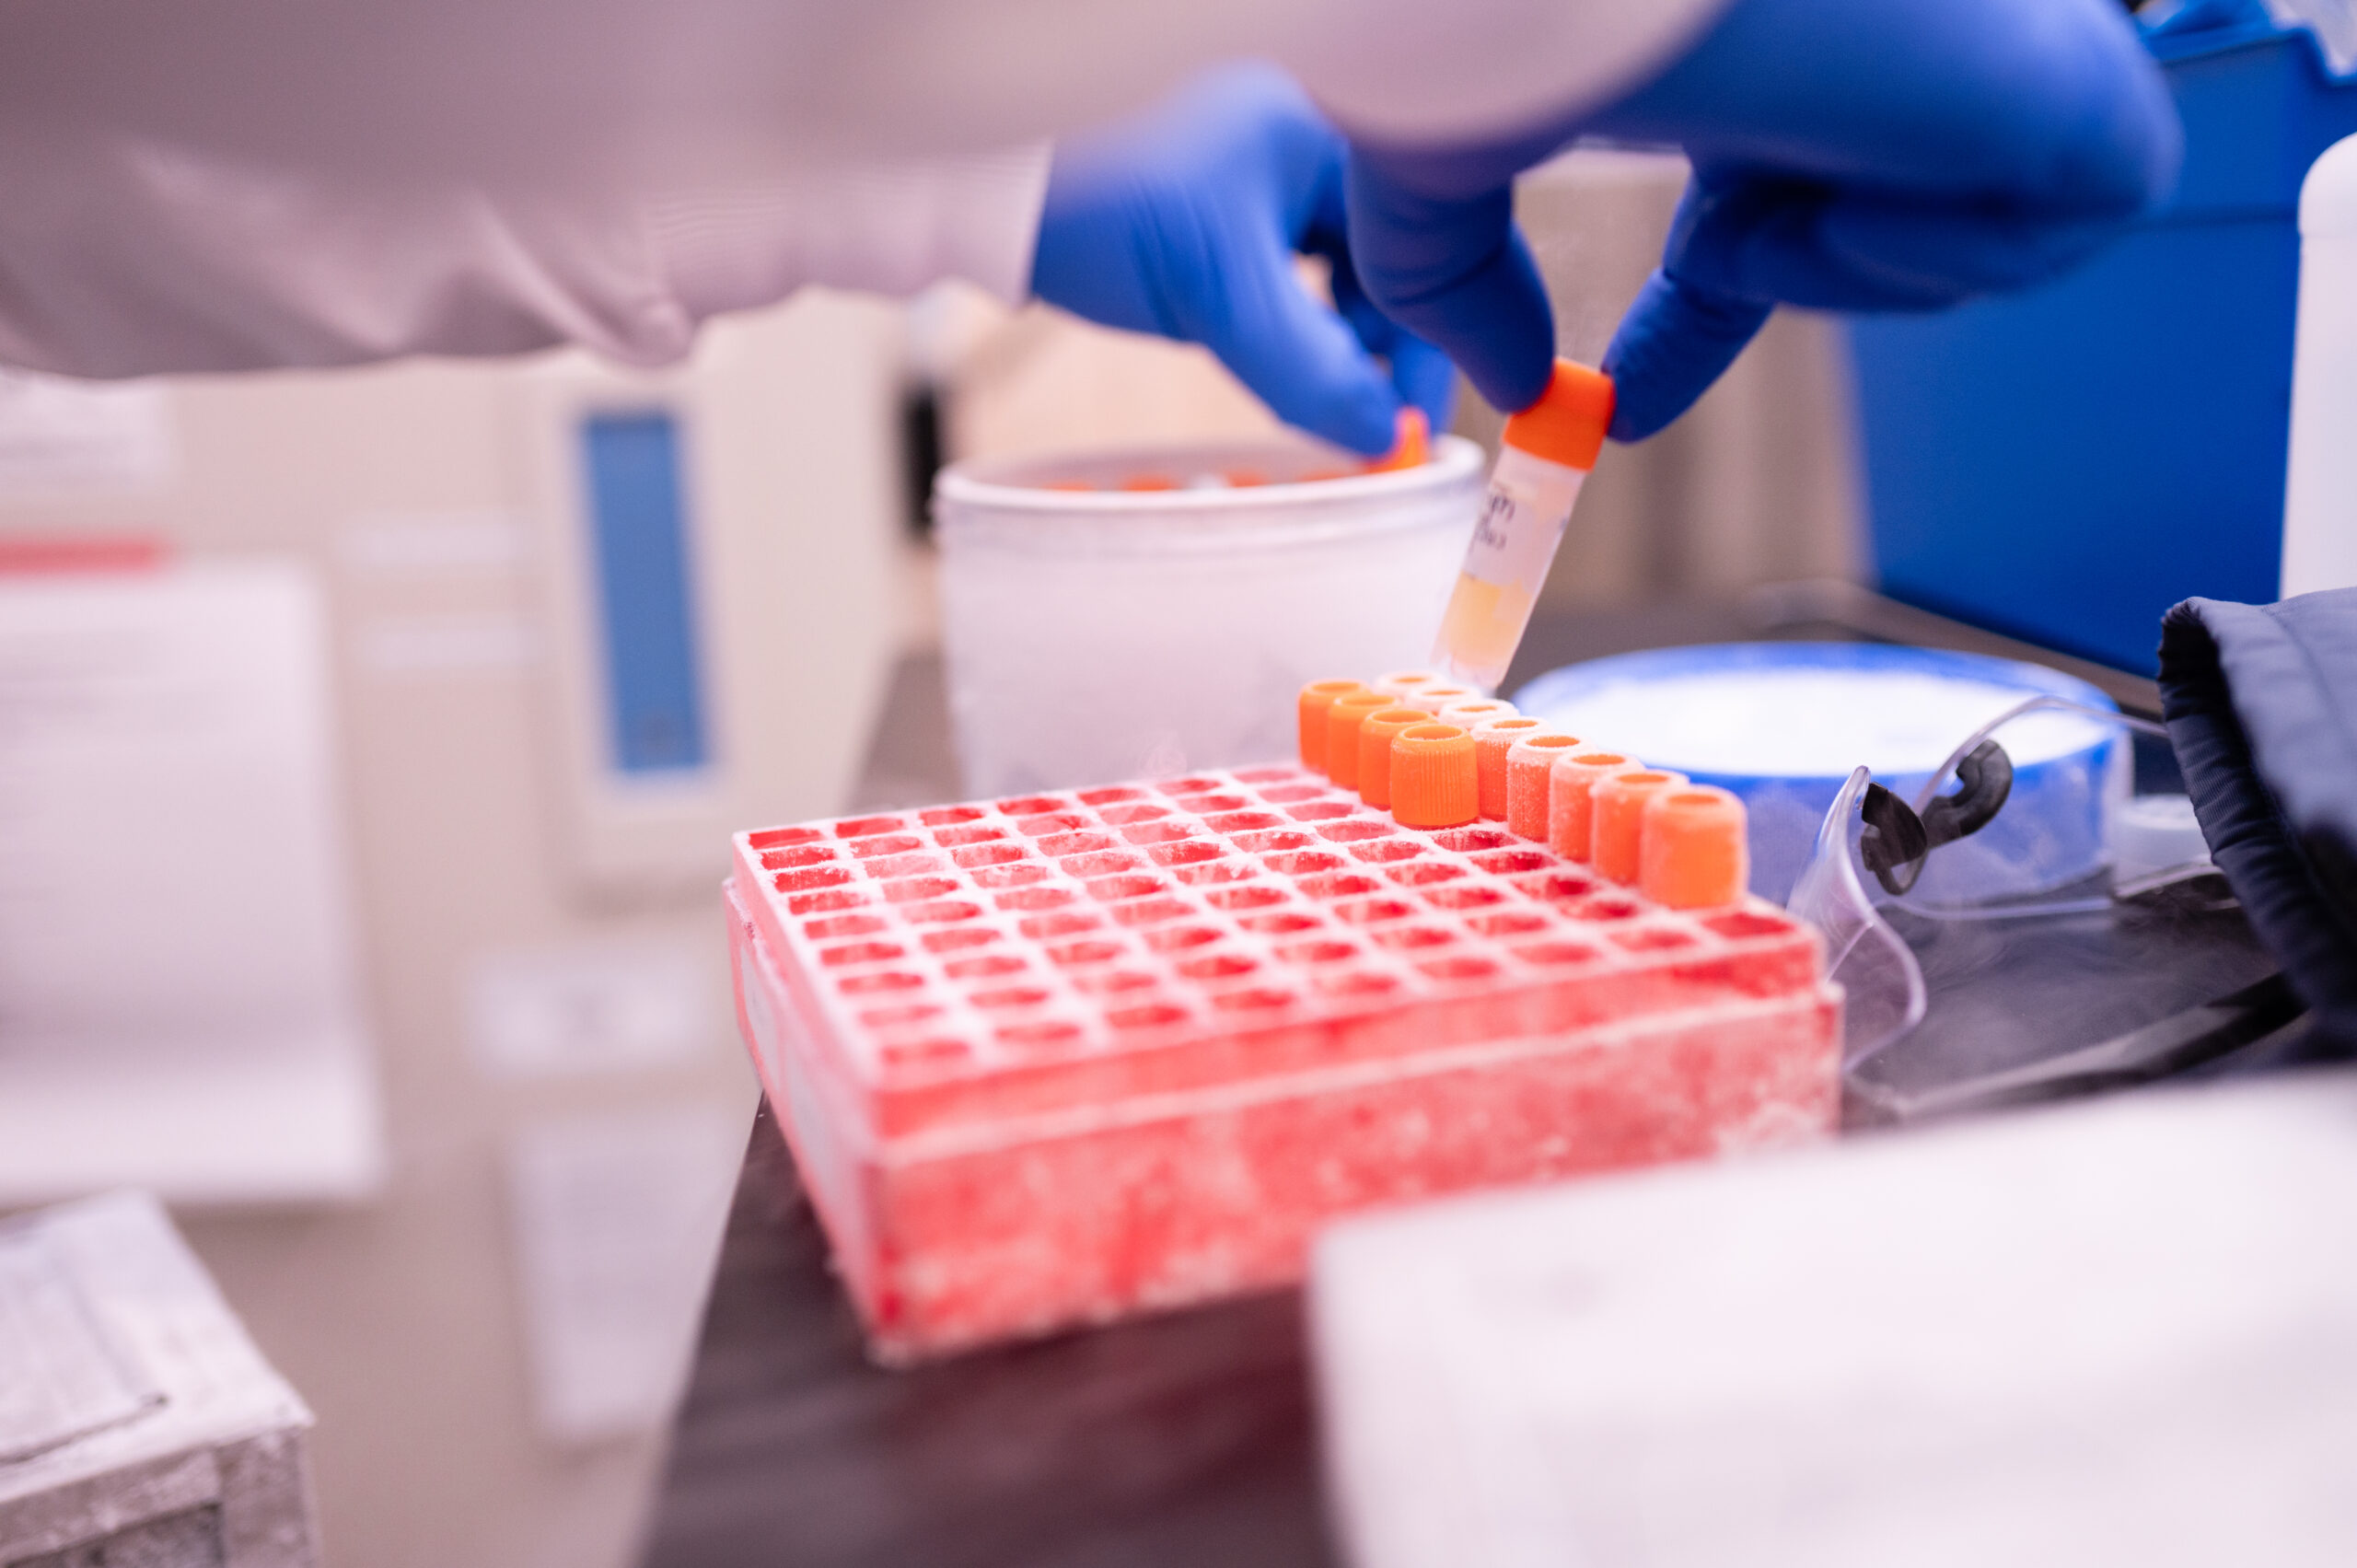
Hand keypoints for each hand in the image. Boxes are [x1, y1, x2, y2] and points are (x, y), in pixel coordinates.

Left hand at [1031, 63, 1454, 455]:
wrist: (993, 192)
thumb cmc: (1098, 210)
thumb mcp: (1220, 301)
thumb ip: (1312, 373)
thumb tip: (1385, 438)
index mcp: (1332, 125)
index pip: (1421, 240)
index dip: (1433, 338)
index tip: (1423, 420)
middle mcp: (1312, 131)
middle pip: (1391, 257)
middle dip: (1389, 348)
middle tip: (1383, 430)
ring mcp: (1271, 160)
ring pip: (1346, 267)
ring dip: (1346, 342)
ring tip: (1339, 409)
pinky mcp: (1232, 194)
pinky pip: (1301, 264)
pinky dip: (1306, 322)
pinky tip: (1296, 367)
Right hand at [1346, 0, 2181, 440]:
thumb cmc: (1517, 7)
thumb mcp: (1436, 151)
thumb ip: (1450, 272)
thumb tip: (1510, 381)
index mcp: (1763, 22)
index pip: (1768, 173)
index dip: (1698, 308)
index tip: (1622, 405)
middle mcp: (1885, 20)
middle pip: (1874, 203)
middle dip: (1774, 281)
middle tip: (1626, 403)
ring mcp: (1992, 38)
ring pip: (1961, 233)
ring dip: (1818, 263)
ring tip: (1736, 203)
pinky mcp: (2078, 75)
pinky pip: (2050, 232)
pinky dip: (1909, 255)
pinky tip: (1828, 176)